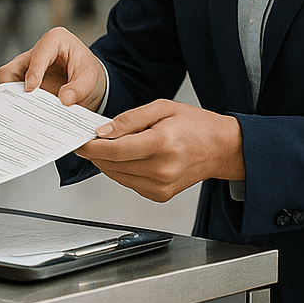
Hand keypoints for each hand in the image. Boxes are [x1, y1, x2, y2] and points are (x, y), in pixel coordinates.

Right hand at [0, 26, 105, 110]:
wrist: (89, 82)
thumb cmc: (88, 73)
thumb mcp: (90, 79)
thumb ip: (78, 89)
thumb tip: (64, 100)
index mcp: (54, 41)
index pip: (37, 55)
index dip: (33, 72)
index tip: (31, 89)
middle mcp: (34, 53)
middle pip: (11, 69)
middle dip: (12, 88)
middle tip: (19, 105)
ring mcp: (26, 68)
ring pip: (7, 82)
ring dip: (12, 98)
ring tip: (21, 114)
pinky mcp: (24, 82)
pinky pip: (12, 93)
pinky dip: (17, 104)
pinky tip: (25, 116)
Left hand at [76, 99, 244, 202]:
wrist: (222, 149)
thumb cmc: (196, 125)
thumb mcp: (162, 108)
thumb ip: (129, 120)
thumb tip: (103, 132)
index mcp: (162, 144)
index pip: (115, 150)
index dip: (92, 147)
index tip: (81, 141)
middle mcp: (161, 169)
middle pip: (113, 165)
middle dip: (96, 153)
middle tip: (89, 141)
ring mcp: (162, 186)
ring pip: (117, 177)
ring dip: (107, 163)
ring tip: (108, 146)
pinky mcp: (161, 195)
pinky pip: (129, 183)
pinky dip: (122, 171)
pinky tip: (127, 157)